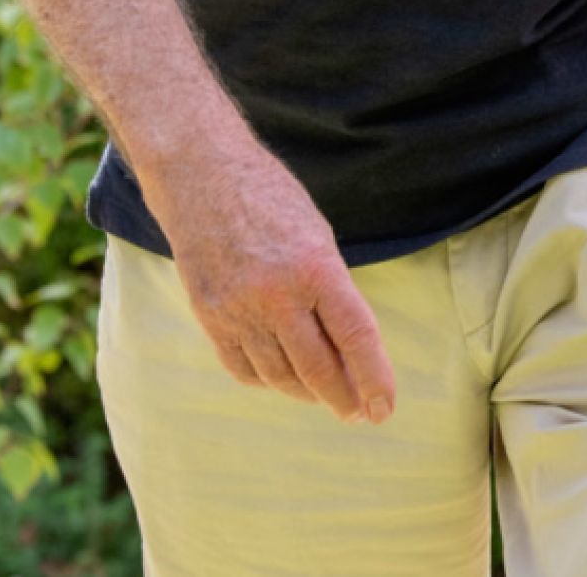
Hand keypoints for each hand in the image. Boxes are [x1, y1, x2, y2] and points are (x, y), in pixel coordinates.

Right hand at [151, 141, 397, 424]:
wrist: (201, 175)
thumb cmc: (271, 199)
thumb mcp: (317, 236)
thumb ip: (332, 290)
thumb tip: (349, 348)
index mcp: (315, 267)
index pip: (355, 337)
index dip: (374, 378)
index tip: (385, 408)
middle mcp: (276, 294)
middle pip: (317, 368)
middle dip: (343, 397)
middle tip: (358, 411)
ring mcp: (238, 309)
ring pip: (279, 375)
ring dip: (306, 393)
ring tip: (324, 396)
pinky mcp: (208, 316)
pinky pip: (241, 368)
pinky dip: (266, 380)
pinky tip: (281, 378)